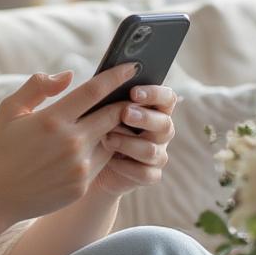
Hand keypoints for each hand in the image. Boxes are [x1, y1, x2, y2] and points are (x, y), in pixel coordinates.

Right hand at [0, 63, 136, 226]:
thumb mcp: (9, 110)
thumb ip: (38, 87)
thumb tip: (69, 76)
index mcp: (52, 120)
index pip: (94, 91)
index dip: (116, 76)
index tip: (131, 66)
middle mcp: (71, 143)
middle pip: (113, 115)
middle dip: (124, 103)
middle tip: (130, 94)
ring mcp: (79, 167)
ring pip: (112, 140)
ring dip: (114, 129)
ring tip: (111, 121)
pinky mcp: (82, 186)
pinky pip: (102, 162)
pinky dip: (102, 150)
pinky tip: (94, 145)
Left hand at [90, 84, 177, 198]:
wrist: (88, 164)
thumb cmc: (95, 127)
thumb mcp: (100, 109)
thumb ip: (108, 95)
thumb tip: (105, 78)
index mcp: (154, 110)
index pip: (166, 97)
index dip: (154, 93)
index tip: (133, 91)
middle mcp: (160, 131)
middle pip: (164, 124)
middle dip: (144, 118)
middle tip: (124, 113)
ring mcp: (157, 155)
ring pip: (152, 150)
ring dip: (129, 143)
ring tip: (107, 139)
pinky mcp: (149, 176)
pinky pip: (145, 173)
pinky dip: (126, 167)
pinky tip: (110, 161)